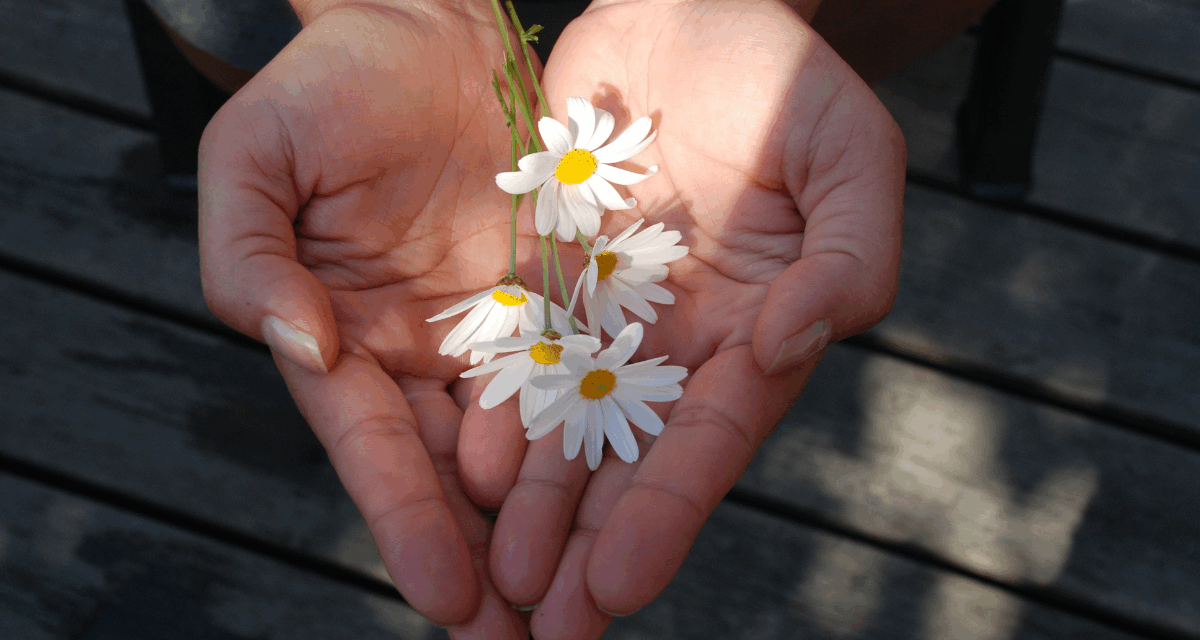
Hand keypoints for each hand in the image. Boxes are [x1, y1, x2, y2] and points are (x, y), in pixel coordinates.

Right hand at [198, 2, 559, 636]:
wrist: (428, 23)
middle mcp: (425, 353)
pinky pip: (589, 372)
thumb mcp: (255, 159)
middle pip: (453, 475)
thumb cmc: (329, 84)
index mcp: (345, 337)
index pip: (375, 448)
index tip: (443, 595)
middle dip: (485, 563)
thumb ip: (248, 257)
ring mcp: (499, 330)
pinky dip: (602, 438)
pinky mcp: (562, 296)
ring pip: (528, 446)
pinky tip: (630, 500)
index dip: (405, 521)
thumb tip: (298, 347)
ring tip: (582, 609)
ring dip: (553, 528)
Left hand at [483, 1, 904, 636]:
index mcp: (753, 332)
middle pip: (628, 459)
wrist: (690, 8)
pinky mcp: (547, 274)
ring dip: (531, 506)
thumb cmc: (787, 77)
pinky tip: (462, 473)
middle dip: (589, 544)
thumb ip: (848, 260)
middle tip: (546, 631)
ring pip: (561, 423)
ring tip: (495, 583)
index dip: (666, 512)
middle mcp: (675, 342)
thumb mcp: (852, 157)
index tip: (619, 584)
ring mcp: (606, 312)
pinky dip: (491, 410)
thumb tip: (789, 346)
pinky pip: (511, 349)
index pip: (707, 440)